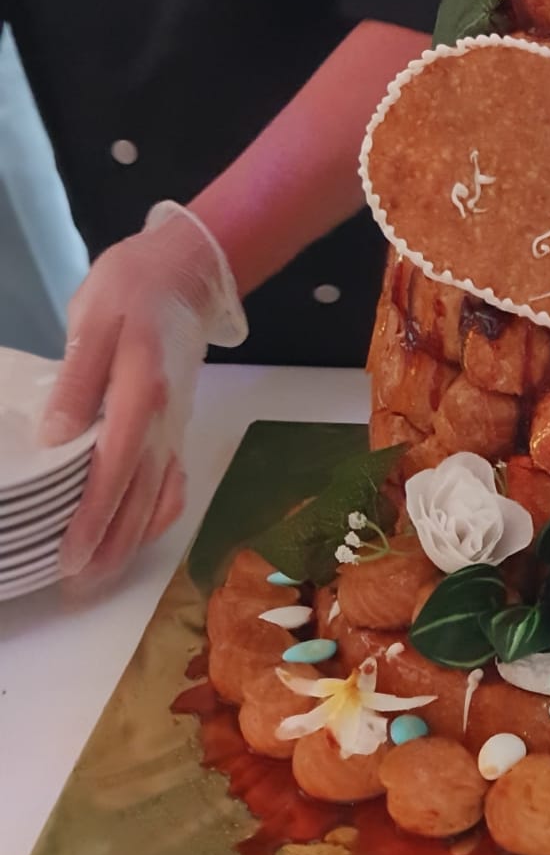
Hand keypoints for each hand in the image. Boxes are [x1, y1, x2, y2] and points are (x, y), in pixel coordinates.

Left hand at [39, 202, 246, 587]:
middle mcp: (165, 418)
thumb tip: (57, 436)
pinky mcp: (179, 424)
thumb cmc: (133, 289)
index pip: (116, 467)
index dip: (93, 517)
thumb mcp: (94, 319)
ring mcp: (176, 425)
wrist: (187, 271)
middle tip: (77, 583)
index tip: (69, 554)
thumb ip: (78, 379)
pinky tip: (141, 533)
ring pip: (159, 494)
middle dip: (110, 545)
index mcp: (142, 392)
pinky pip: (175, 479)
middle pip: (140, 495)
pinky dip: (160, 514)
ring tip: (101, 573)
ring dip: (132, 539)